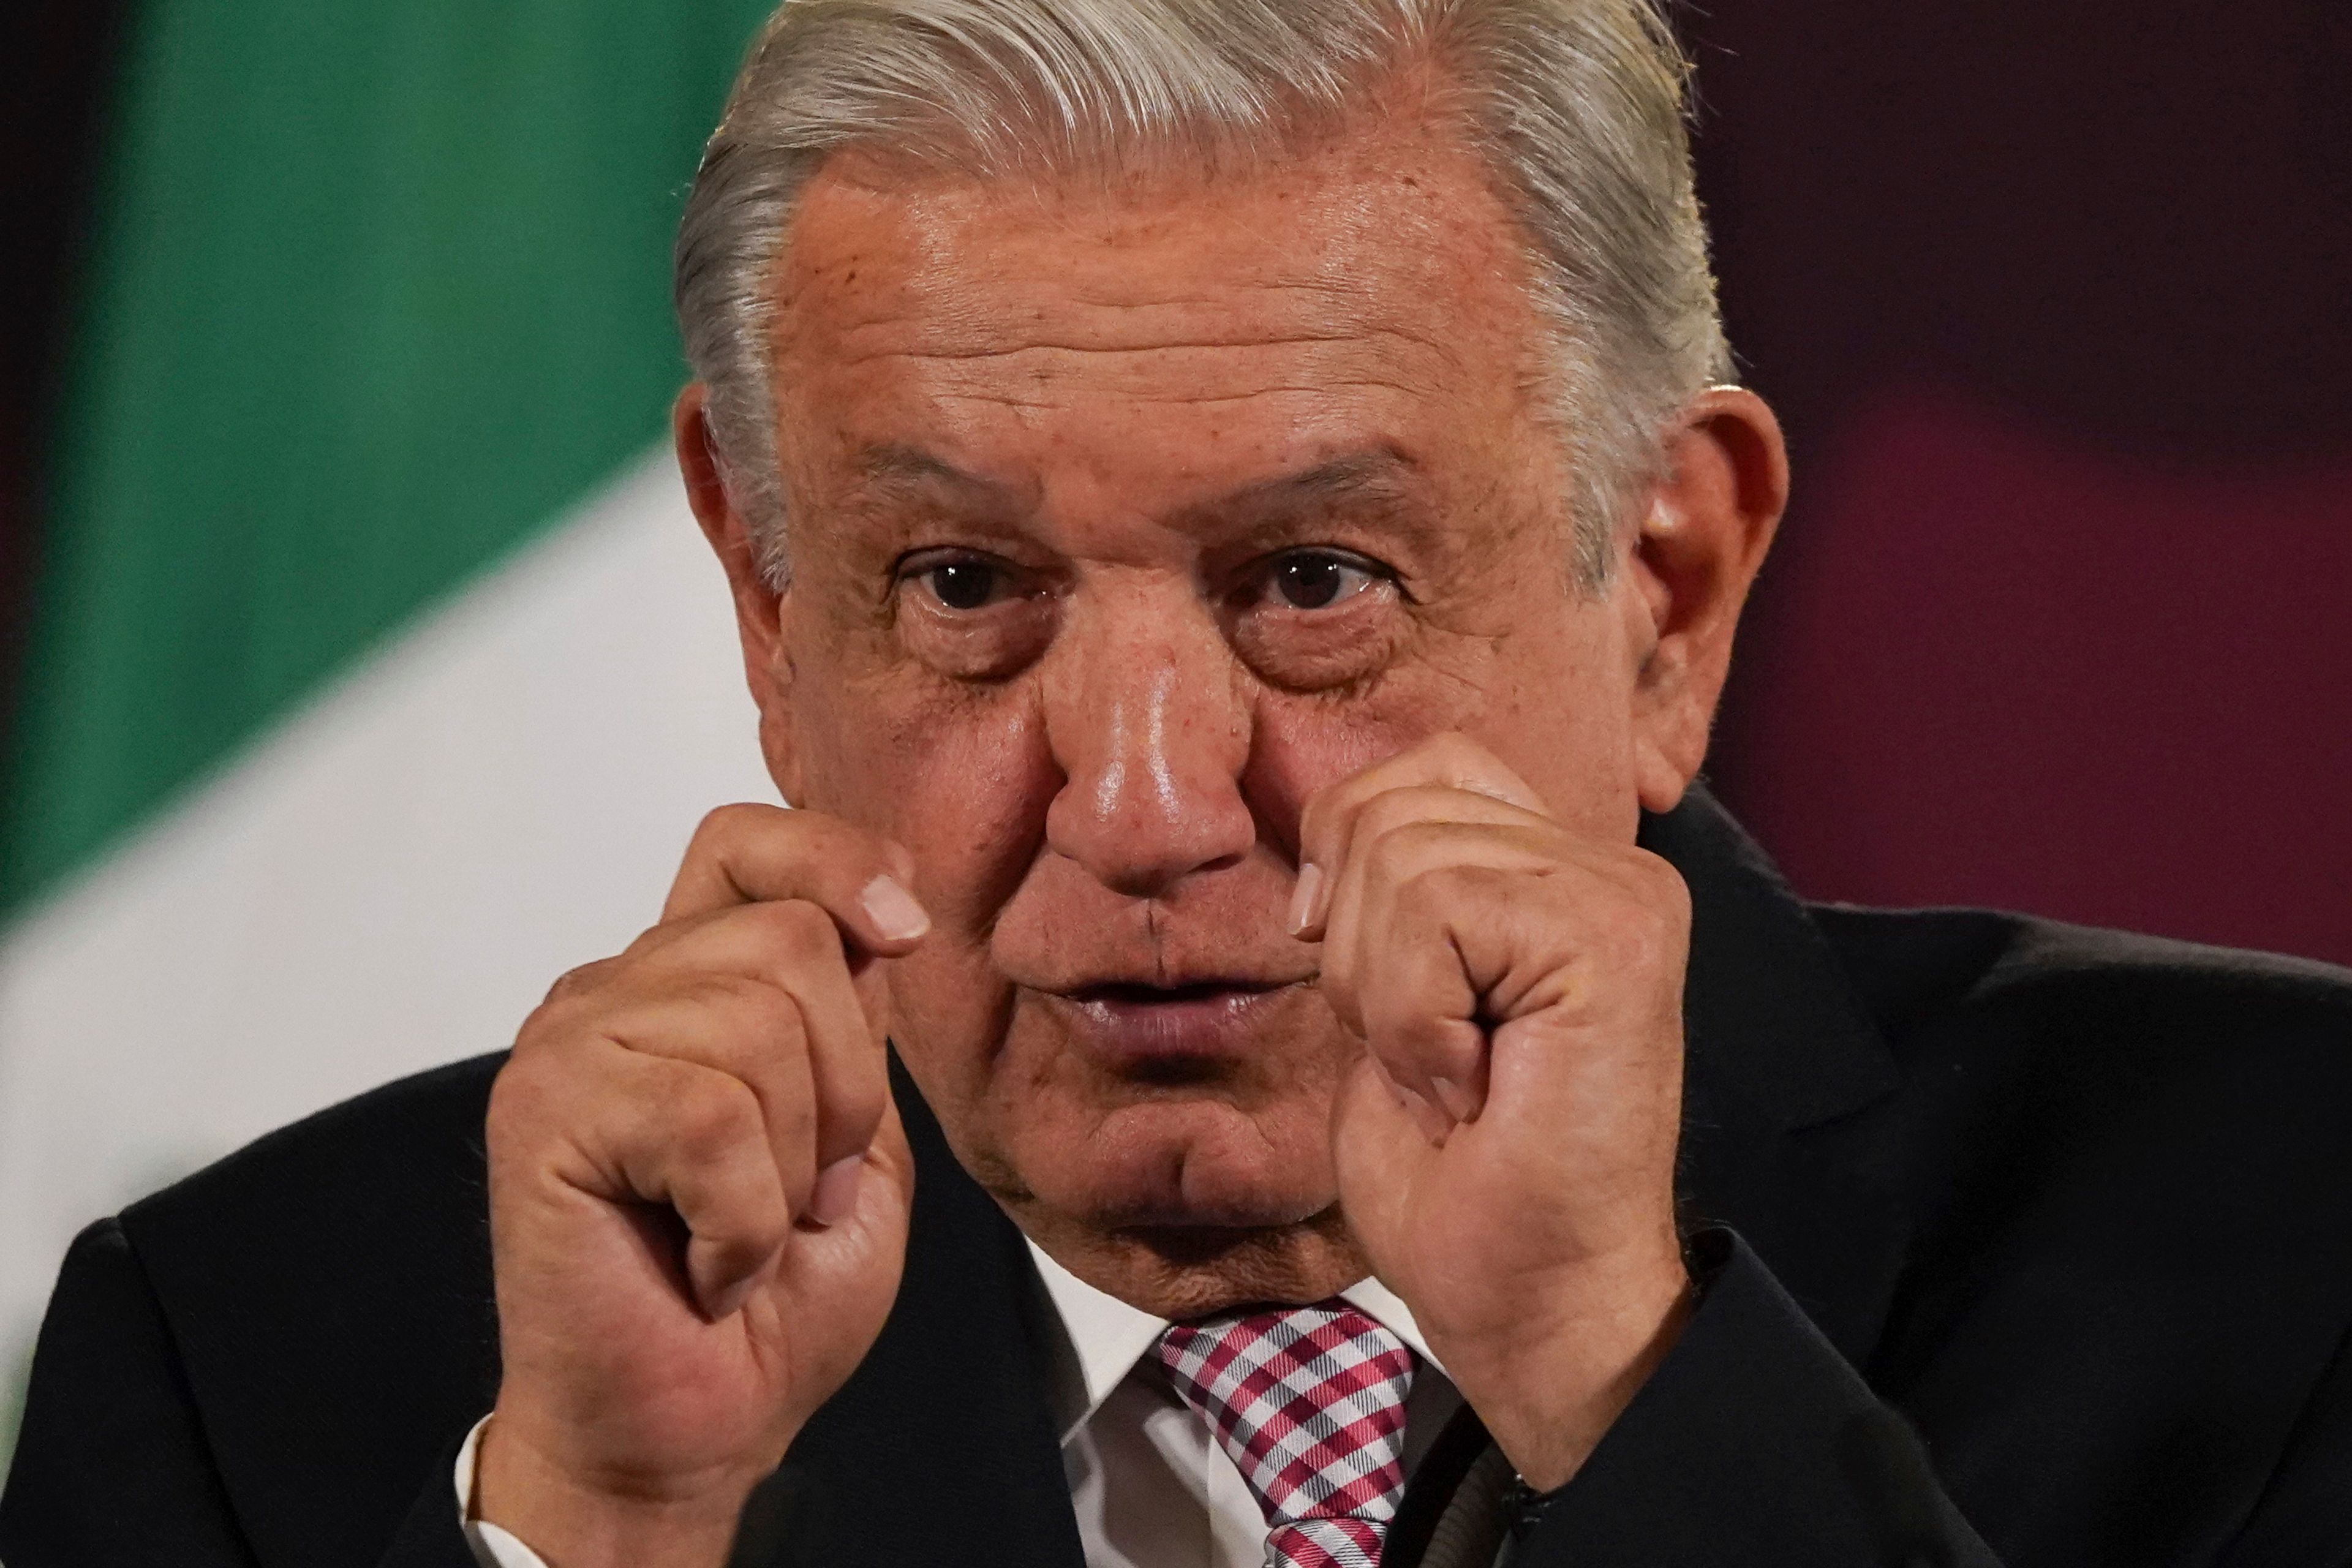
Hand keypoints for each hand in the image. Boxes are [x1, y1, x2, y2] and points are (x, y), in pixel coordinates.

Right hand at [476, 805, 929, 1566]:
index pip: (748, 843)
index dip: (837, 861)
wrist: (698, 1427)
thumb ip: (856, 1018)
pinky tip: (710, 1265)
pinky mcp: (542, 1109)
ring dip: (796, 1164)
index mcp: (692, 980)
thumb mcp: (862, 1134)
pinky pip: (706, 1116)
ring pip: (757, 1024)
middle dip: (847, 1086)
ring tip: (750, 1233)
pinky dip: (743, 1218)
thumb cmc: (776, 1294)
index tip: (903, 935)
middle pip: (789, 939)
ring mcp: (572, 1042)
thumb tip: (881, 915)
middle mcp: (621, 990)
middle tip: (810, 1191)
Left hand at [1295, 735, 1693, 1490]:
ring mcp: (1620, 892)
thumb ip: (1383, 891)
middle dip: (1361, 952)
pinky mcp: (1613, 934)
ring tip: (1455, 1075)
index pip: (1416, 770)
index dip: (1350, 868)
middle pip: (1390, 809)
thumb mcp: (1390, 992)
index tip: (1373, 994)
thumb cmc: (1458, 1175)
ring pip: (1401, 856)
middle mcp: (1605, 863)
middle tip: (1430, 1057)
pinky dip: (1414, 1019)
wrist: (1527, 1296)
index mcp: (1556, 866)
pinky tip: (1471, 1085)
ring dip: (1389, 997)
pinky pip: (1435, 912)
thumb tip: (1320, 834)